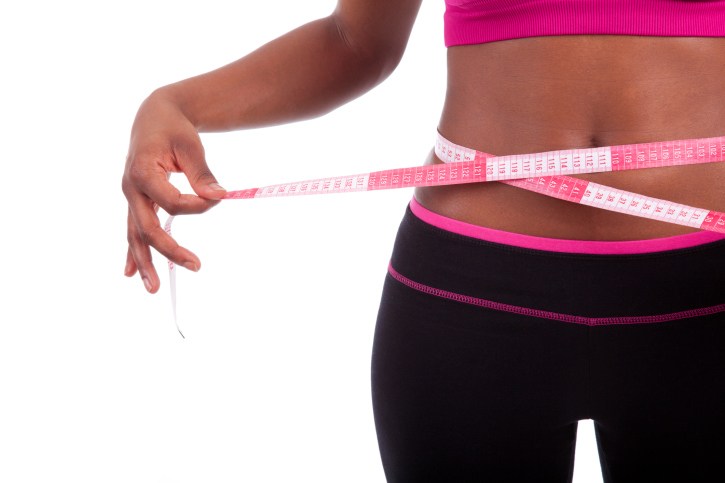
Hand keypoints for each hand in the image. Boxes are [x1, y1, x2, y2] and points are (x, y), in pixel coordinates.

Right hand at [122, 90, 225, 292]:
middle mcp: (131, 188)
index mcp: (143, 172)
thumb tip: (220, 196)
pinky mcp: (135, 202)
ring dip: (144, 263)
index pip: (171, 202)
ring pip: (135, 235)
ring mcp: (131, 197)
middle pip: (147, 228)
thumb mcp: (191, 146)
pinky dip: (133, 252)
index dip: (198, 205)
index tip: (217, 197)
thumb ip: (203, 173)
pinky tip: (132, 274)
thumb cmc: (174, 129)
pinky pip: (132, 230)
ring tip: (153, 289)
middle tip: (196, 266)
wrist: (154, 116)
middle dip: (170, 251)